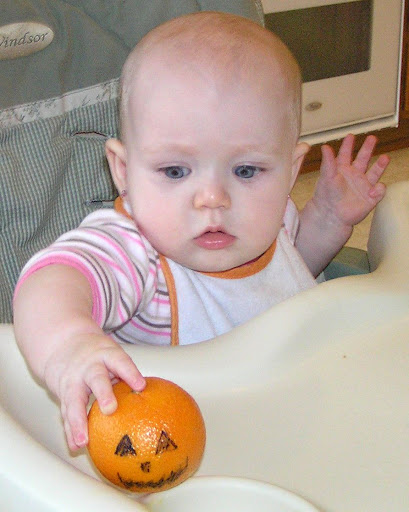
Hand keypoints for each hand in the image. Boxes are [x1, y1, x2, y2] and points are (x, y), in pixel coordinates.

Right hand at [44, 332, 145, 451]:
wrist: (65, 344)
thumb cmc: (98, 355)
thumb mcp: (113, 355)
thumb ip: (128, 374)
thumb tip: (154, 397)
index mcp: (106, 355)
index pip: (120, 361)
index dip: (130, 372)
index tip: (141, 385)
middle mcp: (89, 367)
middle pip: (96, 379)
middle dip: (103, 394)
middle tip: (110, 409)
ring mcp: (74, 381)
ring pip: (75, 401)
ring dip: (78, 422)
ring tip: (84, 441)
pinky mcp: (64, 394)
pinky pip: (67, 413)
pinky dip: (71, 431)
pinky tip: (76, 446)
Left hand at [314, 134, 388, 227]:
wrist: (331, 216)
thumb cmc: (326, 197)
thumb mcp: (326, 177)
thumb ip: (328, 162)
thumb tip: (325, 147)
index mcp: (342, 170)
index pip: (345, 154)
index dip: (348, 145)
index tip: (350, 136)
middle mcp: (354, 175)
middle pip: (363, 158)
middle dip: (368, 148)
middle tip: (372, 138)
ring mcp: (363, 185)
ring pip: (375, 172)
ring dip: (380, 165)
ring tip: (385, 158)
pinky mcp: (370, 197)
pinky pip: (379, 191)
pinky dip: (379, 189)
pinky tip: (374, 189)